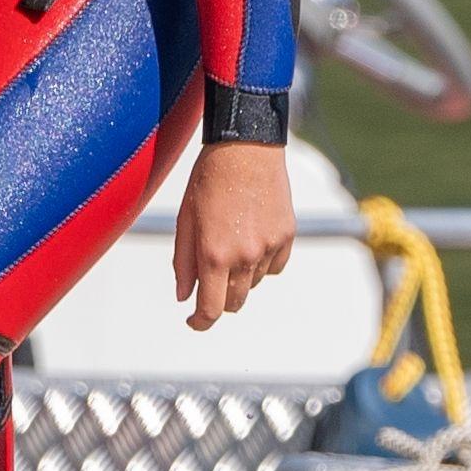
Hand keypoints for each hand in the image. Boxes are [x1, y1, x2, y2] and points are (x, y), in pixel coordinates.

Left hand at [174, 142, 295, 329]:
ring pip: (254, 284)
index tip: (194, 321)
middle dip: (220, 300)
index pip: (211, 309)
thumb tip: (183, 297)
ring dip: (241, 277)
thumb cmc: (208, 181)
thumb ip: (183, 262)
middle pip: (235, 302)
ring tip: (231, 241)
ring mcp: (269, 247)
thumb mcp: (185, 219)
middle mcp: (245, 256)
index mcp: (214, 254)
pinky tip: (253, 238)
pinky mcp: (287, 236)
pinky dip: (263, 263)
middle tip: (210, 281)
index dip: (200, 322)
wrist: (246, 148)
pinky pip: (275, 267)